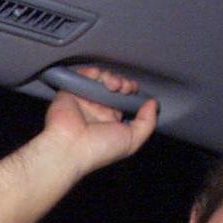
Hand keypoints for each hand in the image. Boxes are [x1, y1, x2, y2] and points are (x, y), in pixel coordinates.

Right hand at [41, 67, 158, 178]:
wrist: (70, 147)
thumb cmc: (99, 150)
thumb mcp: (132, 140)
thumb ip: (147, 123)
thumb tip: (153, 104)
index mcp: (111, 121)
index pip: (125, 99)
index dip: (132, 91)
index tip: (134, 92)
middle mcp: (98, 109)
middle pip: (115, 86)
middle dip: (124, 83)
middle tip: (124, 88)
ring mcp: (84, 100)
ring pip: (101, 79)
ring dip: (111, 77)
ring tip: (112, 84)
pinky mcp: (70, 92)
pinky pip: (83, 75)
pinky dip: (93, 72)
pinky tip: (99, 78)